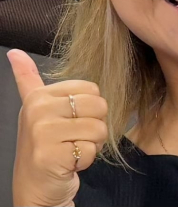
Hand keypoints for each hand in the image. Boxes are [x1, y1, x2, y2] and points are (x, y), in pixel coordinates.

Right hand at [7, 49, 107, 206]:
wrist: (36, 188)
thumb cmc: (45, 145)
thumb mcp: (36, 109)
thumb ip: (28, 79)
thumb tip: (15, 52)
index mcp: (39, 96)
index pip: (92, 89)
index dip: (91, 109)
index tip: (71, 120)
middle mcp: (38, 111)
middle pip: (99, 106)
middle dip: (95, 126)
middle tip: (75, 138)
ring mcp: (42, 134)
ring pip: (98, 129)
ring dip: (92, 144)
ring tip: (72, 149)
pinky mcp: (50, 156)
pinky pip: (91, 150)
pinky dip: (86, 161)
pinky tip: (69, 163)